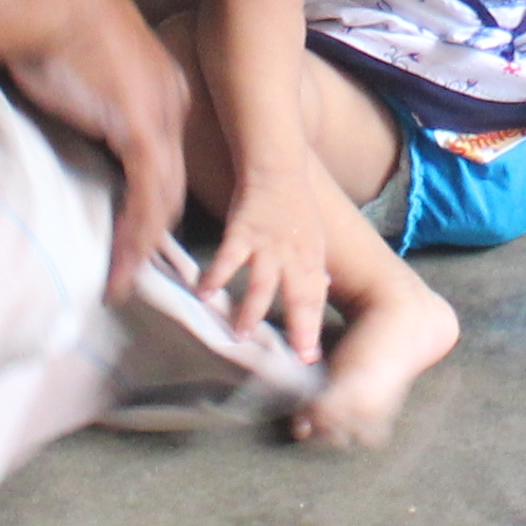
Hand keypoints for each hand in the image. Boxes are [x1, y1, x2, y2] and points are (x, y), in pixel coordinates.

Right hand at [0, 0, 195, 300]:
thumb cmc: (45, 17)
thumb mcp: (74, 62)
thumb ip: (81, 94)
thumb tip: (60, 115)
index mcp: (159, 82)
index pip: (165, 155)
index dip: (152, 194)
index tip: (134, 228)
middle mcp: (171, 100)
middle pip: (172, 180)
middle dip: (155, 228)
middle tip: (132, 266)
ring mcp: (161, 114)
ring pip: (164, 198)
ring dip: (144, 246)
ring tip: (123, 279)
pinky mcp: (140, 129)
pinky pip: (147, 199)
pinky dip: (136, 238)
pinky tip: (122, 266)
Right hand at [199, 160, 370, 363]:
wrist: (278, 168)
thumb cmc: (296, 205)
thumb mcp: (315, 237)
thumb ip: (313, 266)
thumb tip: (321, 290)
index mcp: (311, 259)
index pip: (315, 300)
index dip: (312, 328)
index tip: (309, 357)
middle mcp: (293, 256)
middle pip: (297, 297)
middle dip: (297, 328)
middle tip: (292, 357)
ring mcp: (267, 245)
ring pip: (261, 284)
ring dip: (250, 312)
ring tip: (240, 336)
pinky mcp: (242, 232)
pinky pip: (228, 258)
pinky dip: (215, 276)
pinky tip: (204, 293)